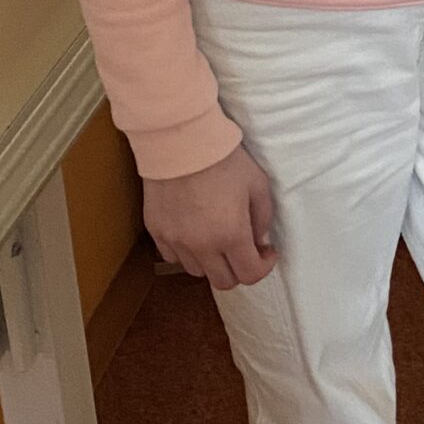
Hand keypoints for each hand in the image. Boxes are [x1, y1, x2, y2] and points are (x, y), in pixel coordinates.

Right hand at [145, 143, 276, 291]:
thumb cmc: (224, 159)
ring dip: (212, 262)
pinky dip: (187, 252)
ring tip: (218, 239)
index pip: (249, 275)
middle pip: (223, 281)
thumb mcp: (258, 184)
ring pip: (196, 271)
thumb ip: (262, 218)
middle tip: (245, 249)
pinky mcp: (156, 231)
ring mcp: (175, 240)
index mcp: (231, 235)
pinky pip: (173, 256)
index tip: (266, 251)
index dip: (263, 267)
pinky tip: (194, 232)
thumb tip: (259, 241)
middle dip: (239, 269)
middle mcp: (201, 246)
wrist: (181, 141)